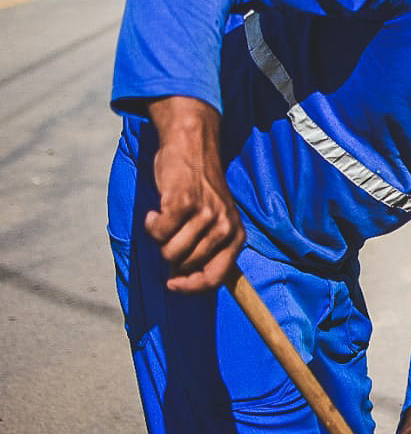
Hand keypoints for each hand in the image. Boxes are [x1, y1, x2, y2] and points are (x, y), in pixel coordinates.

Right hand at [145, 96, 245, 291]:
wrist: (192, 145)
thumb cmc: (198, 187)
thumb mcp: (215, 219)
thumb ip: (208, 248)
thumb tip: (183, 282)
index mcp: (236, 235)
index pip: (216, 278)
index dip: (191, 287)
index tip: (173, 284)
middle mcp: (225, 226)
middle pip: (186, 266)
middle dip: (171, 256)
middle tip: (169, 234)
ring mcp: (206, 214)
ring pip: (170, 252)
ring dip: (160, 239)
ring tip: (165, 219)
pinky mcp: (184, 202)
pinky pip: (158, 232)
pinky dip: (151, 224)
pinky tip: (155, 211)